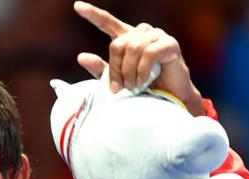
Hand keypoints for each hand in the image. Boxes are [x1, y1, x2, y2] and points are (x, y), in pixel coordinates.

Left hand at [73, 1, 204, 115]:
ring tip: (134, 87)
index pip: (108, 23)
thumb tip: (81, 57)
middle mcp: (142, 32)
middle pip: (118, 45)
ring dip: (130, 73)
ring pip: (133, 49)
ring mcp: (156, 35)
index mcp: (127, 38)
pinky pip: (149, 53)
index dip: (93, 15)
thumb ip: (100, 69)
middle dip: (116, 69)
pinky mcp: (170, 43)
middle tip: (119, 88)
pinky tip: (143, 81)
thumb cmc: (143, 88)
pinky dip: (142, 71)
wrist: (169, 99)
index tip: (78, 6)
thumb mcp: (116, 80)